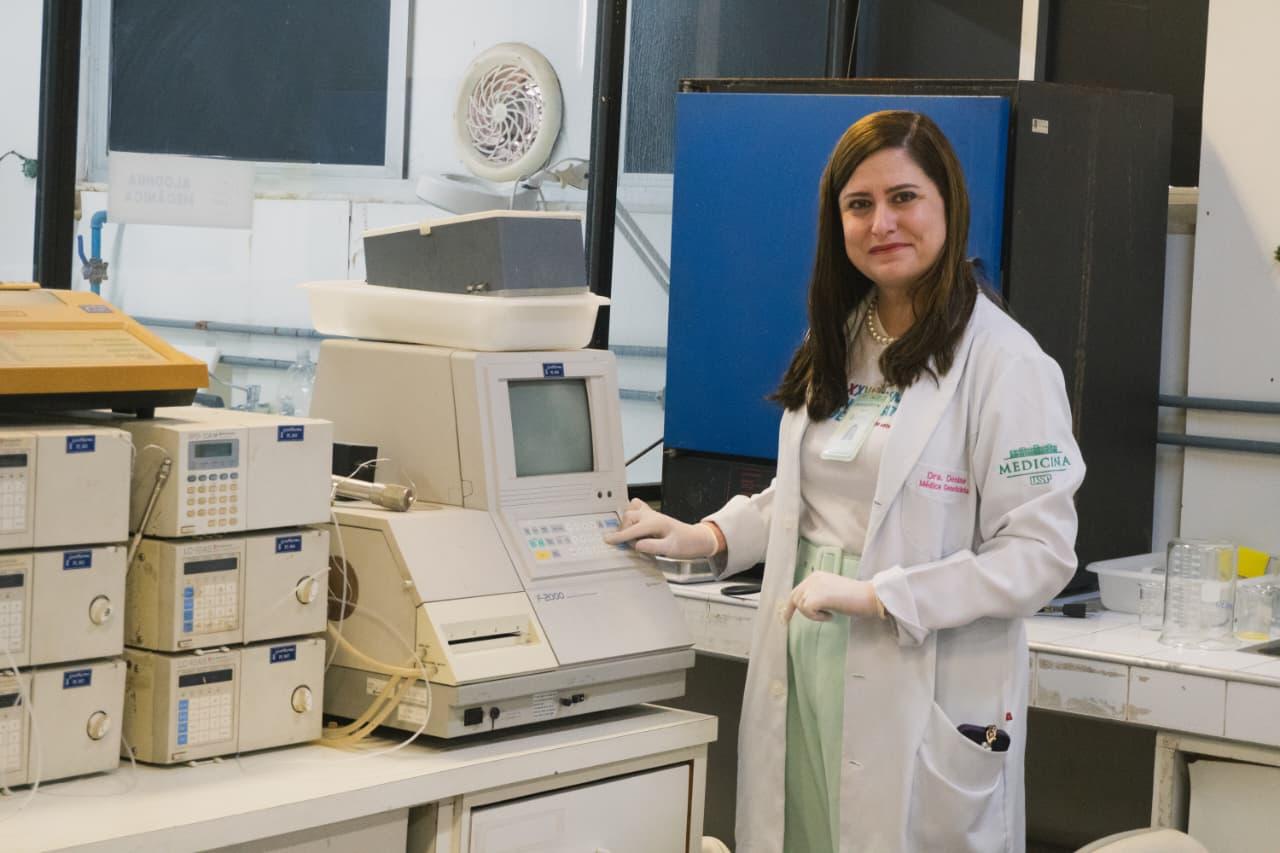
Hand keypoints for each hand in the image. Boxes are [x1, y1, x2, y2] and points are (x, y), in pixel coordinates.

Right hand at [603, 498, 719, 558]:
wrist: (697, 539)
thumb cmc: (686, 544)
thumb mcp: (671, 550)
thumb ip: (653, 547)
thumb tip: (636, 545)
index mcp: (656, 523)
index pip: (632, 530)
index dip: (619, 536)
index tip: (608, 540)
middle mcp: (652, 516)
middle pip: (628, 518)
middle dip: (624, 531)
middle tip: (628, 545)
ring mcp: (652, 514)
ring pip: (631, 512)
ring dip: (627, 523)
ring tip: (631, 536)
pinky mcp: (653, 516)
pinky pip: (638, 507)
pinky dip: (631, 513)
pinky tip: (632, 523)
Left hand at [785, 572, 881, 622]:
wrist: (868, 597)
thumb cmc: (855, 598)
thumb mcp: (832, 593)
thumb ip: (819, 595)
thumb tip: (807, 606)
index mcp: (817, 576)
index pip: (798, 590)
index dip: (791, 604)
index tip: (785, 616)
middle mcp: (813, 578)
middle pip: (795, 597)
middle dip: (791, 610)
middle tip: (787, 622)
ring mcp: (814, 586)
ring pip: (800, 605)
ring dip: (812, 615)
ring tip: (829, 613)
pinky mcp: (817, 596)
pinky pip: (807, 611)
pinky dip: (817, 617)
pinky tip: (831, 615)